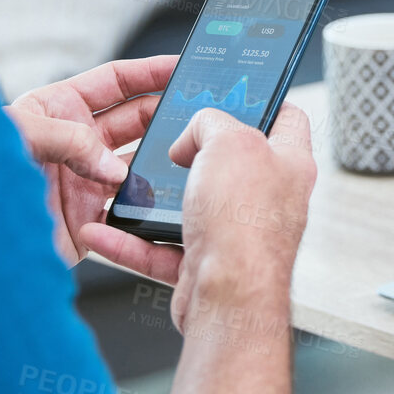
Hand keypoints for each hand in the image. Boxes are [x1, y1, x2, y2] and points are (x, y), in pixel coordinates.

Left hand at [5, 55, 176, 266]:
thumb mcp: (20, 135)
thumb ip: (71, 140)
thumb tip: (112, 167)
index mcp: (59, 107)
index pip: (116, 82)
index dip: (151, 72)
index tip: (183, 66)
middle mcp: (76, 142)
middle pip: (136, 120)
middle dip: (166, 114)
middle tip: (197, 112)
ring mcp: (84, 181)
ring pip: (138, 165)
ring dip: (159, 162)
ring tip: (185, 157)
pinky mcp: (88, 220)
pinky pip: (128, 211)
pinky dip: (146, 208)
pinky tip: (161, 202)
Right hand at [82, 104, 315, 333]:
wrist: (230, 300)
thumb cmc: (246, 225)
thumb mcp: (229, 140)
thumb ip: (210, 122)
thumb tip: (193, 135)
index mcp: (288, 163)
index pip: (286, 118)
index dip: (260, 100)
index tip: (231, 94)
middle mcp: (266, 200)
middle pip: (229, 162)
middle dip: (193, 151)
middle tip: (169, 141)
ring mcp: (235, 234)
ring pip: (189, 207)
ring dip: (152, 199)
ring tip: (125, 184)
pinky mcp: (205, 266)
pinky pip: (160, 249)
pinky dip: (130, 241)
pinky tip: (105, 231)